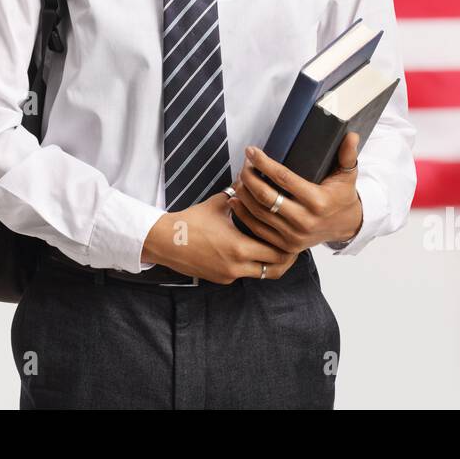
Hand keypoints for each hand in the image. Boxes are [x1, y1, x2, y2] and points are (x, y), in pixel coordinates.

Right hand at [141, 190, 296, 283]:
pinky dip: (252, 265)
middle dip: (285, 259)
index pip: (278, 253)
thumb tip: (253, 179)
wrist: (164, 241)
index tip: (295, 236)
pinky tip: (252, 250)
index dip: (290, 246)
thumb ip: (239, 193)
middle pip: (275, 269)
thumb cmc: (190, 221)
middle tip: (291, 246)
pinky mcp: (220, 279)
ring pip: (260, 274)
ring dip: (269, 264)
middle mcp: (236, 266)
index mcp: (239, 247)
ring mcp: (228, 276)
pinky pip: (244, 274)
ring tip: (275, 250)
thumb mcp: (218, 203)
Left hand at [229, 132, 363, 251]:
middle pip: (266, 197)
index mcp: (318, 201)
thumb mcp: (348, 175)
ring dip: (244, 193)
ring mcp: (293, 235)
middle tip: (243, 165)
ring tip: (239, 178)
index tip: (251, 151)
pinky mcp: (286, 245)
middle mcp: (305, 220)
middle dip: (249, 178)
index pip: (284, 179)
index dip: (264, 163)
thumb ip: (348, 154)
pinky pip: (257, 229)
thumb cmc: (343, 196)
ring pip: (259, 213)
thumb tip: (351, 134)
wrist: (346, 226)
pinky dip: (243, 213)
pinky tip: (236, 199)